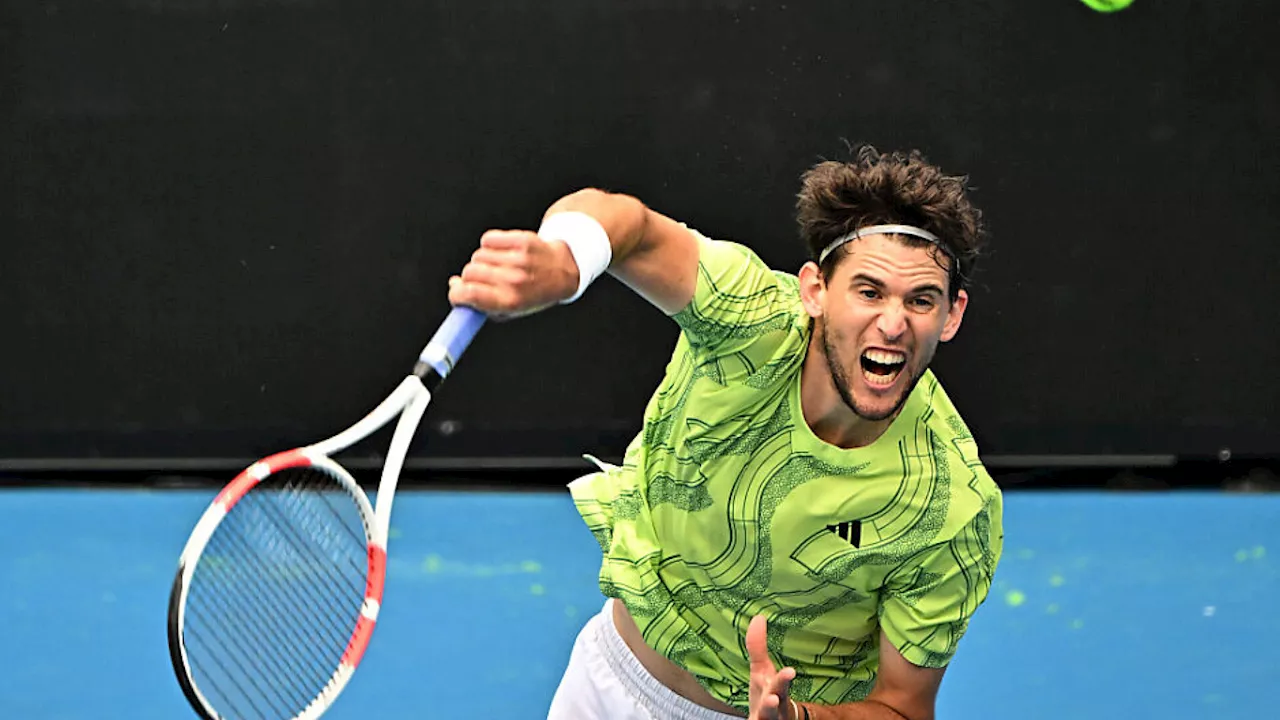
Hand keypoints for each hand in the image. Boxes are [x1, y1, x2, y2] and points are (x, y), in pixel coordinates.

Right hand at [447, 230, 579, 318]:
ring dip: (482, 261)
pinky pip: (488, 239)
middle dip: (469, 277)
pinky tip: (501, 252)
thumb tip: (454, 284)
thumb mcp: (509, 311)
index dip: (456, 294)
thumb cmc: (531, 294)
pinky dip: (490, 245)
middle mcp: (515, 280)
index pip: (468, 294)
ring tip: (497, 266)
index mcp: (510, 302)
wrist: (562, 271)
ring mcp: (519, 259)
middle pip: (469, 273)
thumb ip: (478, 304)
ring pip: (478, 255)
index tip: (457, 293)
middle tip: (483, 280)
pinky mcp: (521, 240)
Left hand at [747, 614, 797, 719]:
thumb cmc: (769, 692)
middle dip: (777, 698)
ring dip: (768, 711)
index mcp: (776, 689)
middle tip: (776, 696)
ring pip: (770, 716)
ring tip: (769, 703)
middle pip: (778, 702)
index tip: (790, 671)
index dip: (784, 678)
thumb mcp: (761, 670)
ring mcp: (769, 718)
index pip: (781, 682)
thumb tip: (758, 617)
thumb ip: (757, 647)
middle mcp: (776, 706)